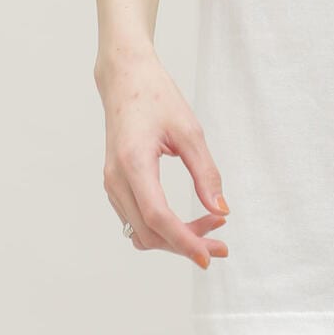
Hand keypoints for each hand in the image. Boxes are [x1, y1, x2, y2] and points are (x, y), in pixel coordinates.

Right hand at [95, 47, 230, 268]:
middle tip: (222, 242)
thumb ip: (206, 172)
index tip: (210, 255)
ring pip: (141, 232)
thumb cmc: (157, 98)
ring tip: (210, 226)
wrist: (125, 79)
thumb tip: (221, 209)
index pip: (157, 217)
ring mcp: (111, 184)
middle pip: (149, 232)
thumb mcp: (190, 131)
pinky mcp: (115, 185)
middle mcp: (116, 180)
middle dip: (186, 243)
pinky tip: (188, 219)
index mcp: (133, 163)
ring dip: (174, 238)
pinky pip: (136, 220)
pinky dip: (162, 227)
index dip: (184, 241)